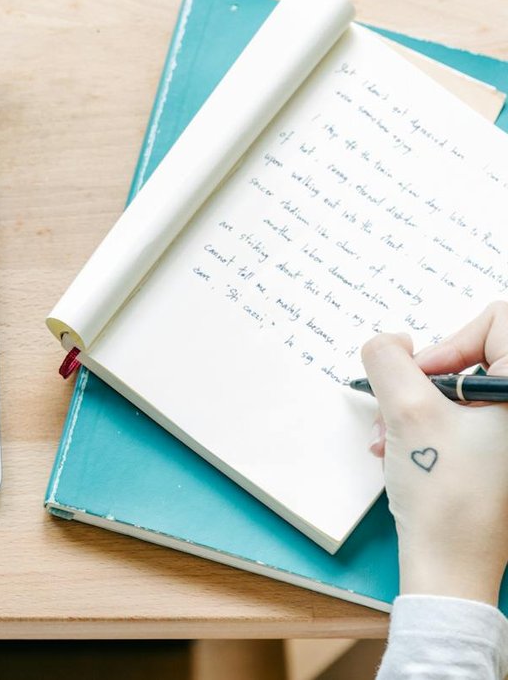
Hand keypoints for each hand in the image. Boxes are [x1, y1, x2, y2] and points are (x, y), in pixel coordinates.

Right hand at [361, 302, 507, 603]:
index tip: (422, 378)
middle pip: (473, 354)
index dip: (451, 341)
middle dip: (422, 380)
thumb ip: (388, 358)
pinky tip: (403, 451)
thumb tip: (389, 341)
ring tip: (391, 439)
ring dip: (417, 405)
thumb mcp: (407, 411)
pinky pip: (465, 417)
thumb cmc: (445, 495)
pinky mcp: (500, 455)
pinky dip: (429, 425)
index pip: (498, 319)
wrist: (453, 565)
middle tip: (396, 411)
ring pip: (463, 387)